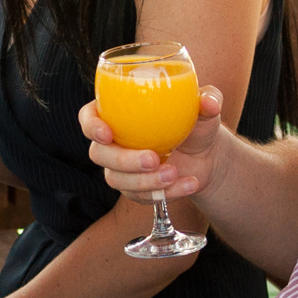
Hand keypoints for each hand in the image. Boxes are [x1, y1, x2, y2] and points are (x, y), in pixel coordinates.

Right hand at [82, 87, 227, 203]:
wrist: (207, 154)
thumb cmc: (197, 122)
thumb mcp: (204, 108)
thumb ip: (208, 100)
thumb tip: (209, 103)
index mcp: (117, 113)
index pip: (88, 117)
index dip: (91, 126)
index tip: (107, 134)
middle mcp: (113, 141)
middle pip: (100, 154)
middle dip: (124, 160)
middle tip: (153, 159)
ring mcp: (121, 168)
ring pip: (117, 180)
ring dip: (145, 182)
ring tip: (174, 174)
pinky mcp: (134, 189)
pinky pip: (140, 197)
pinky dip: (165, 194)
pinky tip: (189, 184)